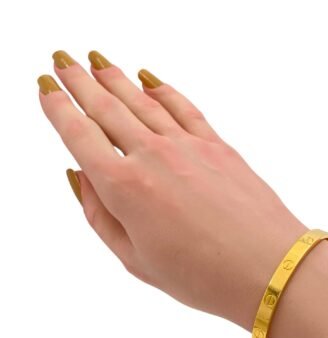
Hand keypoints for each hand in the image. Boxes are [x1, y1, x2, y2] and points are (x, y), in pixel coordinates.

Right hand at [38, 50, 305, 329]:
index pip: (80, 136)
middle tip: (64, 60)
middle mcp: (153, 157)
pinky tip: (149, 78)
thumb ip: (101, 215)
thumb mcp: (136, 259)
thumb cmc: (203, 276)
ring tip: (98, 61)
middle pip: (107, 108)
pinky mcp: (218, 145)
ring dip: (116, 78)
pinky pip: (184, 107)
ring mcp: (188, 146)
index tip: (47, 90)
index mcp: (125, 189)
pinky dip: (164, 89)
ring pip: (142, 101)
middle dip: (80, 81)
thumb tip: (80, 176)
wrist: (269, 267)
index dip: (58, 109)